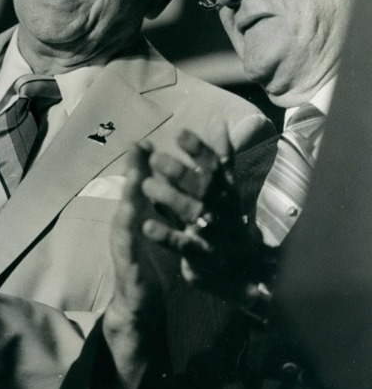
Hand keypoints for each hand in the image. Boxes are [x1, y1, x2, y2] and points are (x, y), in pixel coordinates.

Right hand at [103, 143, 176, 388]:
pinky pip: (128, 248)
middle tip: (137, 147)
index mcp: (139, 217)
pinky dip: (128, 233)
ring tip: (131, 178)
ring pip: (126, 217)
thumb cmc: (148, 263)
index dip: (143, 162)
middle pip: (130, 194)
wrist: (138, 308)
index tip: (147, 138)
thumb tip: (165, 177)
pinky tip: (129, 220)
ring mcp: (125, 247)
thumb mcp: (157, 231)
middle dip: (133, 170)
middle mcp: (129, 227)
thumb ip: (159, 205)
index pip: (140, 185)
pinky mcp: (127, 268)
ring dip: (126, 197)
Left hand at [140, 126, 263, 303]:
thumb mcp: (225, 187)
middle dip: (180, 171)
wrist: (243, 268)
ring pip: (192, 213)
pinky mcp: (202, 256)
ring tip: (146, 185)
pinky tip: (147, 226)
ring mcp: (214, 232)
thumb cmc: (225, 217)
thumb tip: (218, 120)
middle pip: (203, 187)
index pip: (215, 165)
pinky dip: (166, 236)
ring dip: (170, 198)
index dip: (198, 149)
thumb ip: (220, 156)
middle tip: (156, 157)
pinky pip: (184, 245)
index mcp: (226, 189)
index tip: (179, 133)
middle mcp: (222, 208)